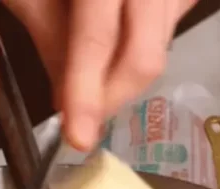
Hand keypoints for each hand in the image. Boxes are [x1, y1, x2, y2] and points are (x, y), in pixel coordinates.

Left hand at [3, 0, 196, 149]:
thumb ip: (49, 40)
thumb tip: (64, 99)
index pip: (97, 42)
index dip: (86, 95)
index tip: (78, 137)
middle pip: (147, 56)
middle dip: (112, 97)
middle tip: (83, 117)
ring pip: (161, 44)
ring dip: (123, 71)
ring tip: (90, 73)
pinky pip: (169, 20)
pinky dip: (141, 39)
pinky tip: (117, 34)